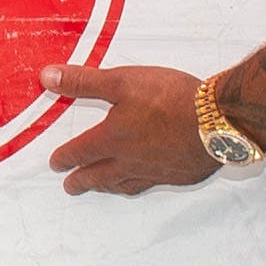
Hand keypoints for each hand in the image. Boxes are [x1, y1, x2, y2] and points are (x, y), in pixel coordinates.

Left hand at [41, 63, 218, 195]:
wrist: (219, 121)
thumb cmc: (170, 98)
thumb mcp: (121, 81)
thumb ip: (84, 82)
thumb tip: (47, 77)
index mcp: (113, 139)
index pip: (81, 151)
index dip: (65, 157)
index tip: (56, 164)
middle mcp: (130, 161)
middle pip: (99, 175)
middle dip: (82, 181)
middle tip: (70, 187)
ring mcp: (156, 171)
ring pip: (125, 184)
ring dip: (109, 187)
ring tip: (102, 187)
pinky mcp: (180, 175)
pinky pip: (152, 184)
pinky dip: (140, 185)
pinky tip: (145, 181)